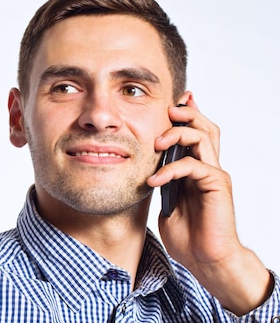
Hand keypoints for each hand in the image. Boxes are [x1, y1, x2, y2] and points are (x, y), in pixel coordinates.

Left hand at [148, 94, 271, 314]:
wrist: (205, 259)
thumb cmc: (187, 234)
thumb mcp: (165, 201)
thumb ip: (161, 182)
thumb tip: (143, 170)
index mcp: (195, 168)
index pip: (194, 133)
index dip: (185, 115)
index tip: (169, 102)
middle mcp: (207, 166)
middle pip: (204, 127)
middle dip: (186, 112)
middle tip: (166, 109)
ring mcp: (214, 175)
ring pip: (203, 138)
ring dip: (177, 134)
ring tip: (155, 143)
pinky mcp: (218, 186)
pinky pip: (194, 166)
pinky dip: (171, 170)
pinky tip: (155, 180)